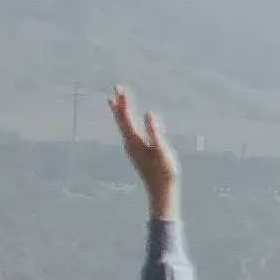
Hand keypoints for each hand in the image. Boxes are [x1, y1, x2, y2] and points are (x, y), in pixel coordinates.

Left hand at [108, 89, 177, 215]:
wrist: (160, 191)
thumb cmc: (164, 171)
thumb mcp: (161, 150)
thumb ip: (154, 131)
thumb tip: (148, 114)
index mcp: (134, 141)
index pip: (126, 117)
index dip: (124, 102)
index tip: (121, 88)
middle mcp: (129, 143)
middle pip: (121, 120)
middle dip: (119, 104)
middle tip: (116, 88)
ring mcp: (132, 148)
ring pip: (123, 126)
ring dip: (120, 112)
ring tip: (115, 101)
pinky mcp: (136, 152)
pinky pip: (128, 131)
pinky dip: (125, 122)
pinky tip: (127, 122)